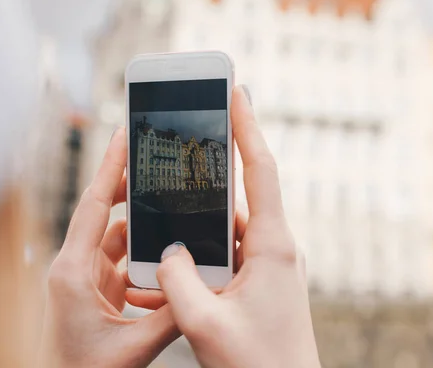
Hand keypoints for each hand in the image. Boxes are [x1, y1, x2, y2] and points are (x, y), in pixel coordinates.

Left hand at [38, 128, 178, 367]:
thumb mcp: (133, 347)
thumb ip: (171, 315)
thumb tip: (202, 288)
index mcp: (72, 272)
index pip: (93, 205)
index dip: (110, 167)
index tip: (123, 135)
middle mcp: (75, 268)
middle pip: (104, 212)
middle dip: (129, 189)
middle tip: (156, 165)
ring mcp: (85, 278)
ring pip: (116, 236)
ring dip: (142, 226)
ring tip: (169, 209)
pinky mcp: (96, 289)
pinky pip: (121, 258)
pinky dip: (142, 252)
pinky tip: (164, 254)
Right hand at [156, 86, 321, 367]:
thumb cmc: (258, 366)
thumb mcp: (205, 324)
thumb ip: (178, 281)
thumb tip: (167, 252)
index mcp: (272, 246)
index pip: (261, 169)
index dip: (247, 126)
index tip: (236, 91)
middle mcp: (273, 248)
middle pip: (238, 195)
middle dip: (209, 172)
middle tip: (184, 143)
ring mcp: (266, 265)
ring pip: (224, 231)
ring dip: (194, 229)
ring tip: (158, 228)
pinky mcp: (257, 283)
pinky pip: (224, 257)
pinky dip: (197, 259)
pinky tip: (165, 274)